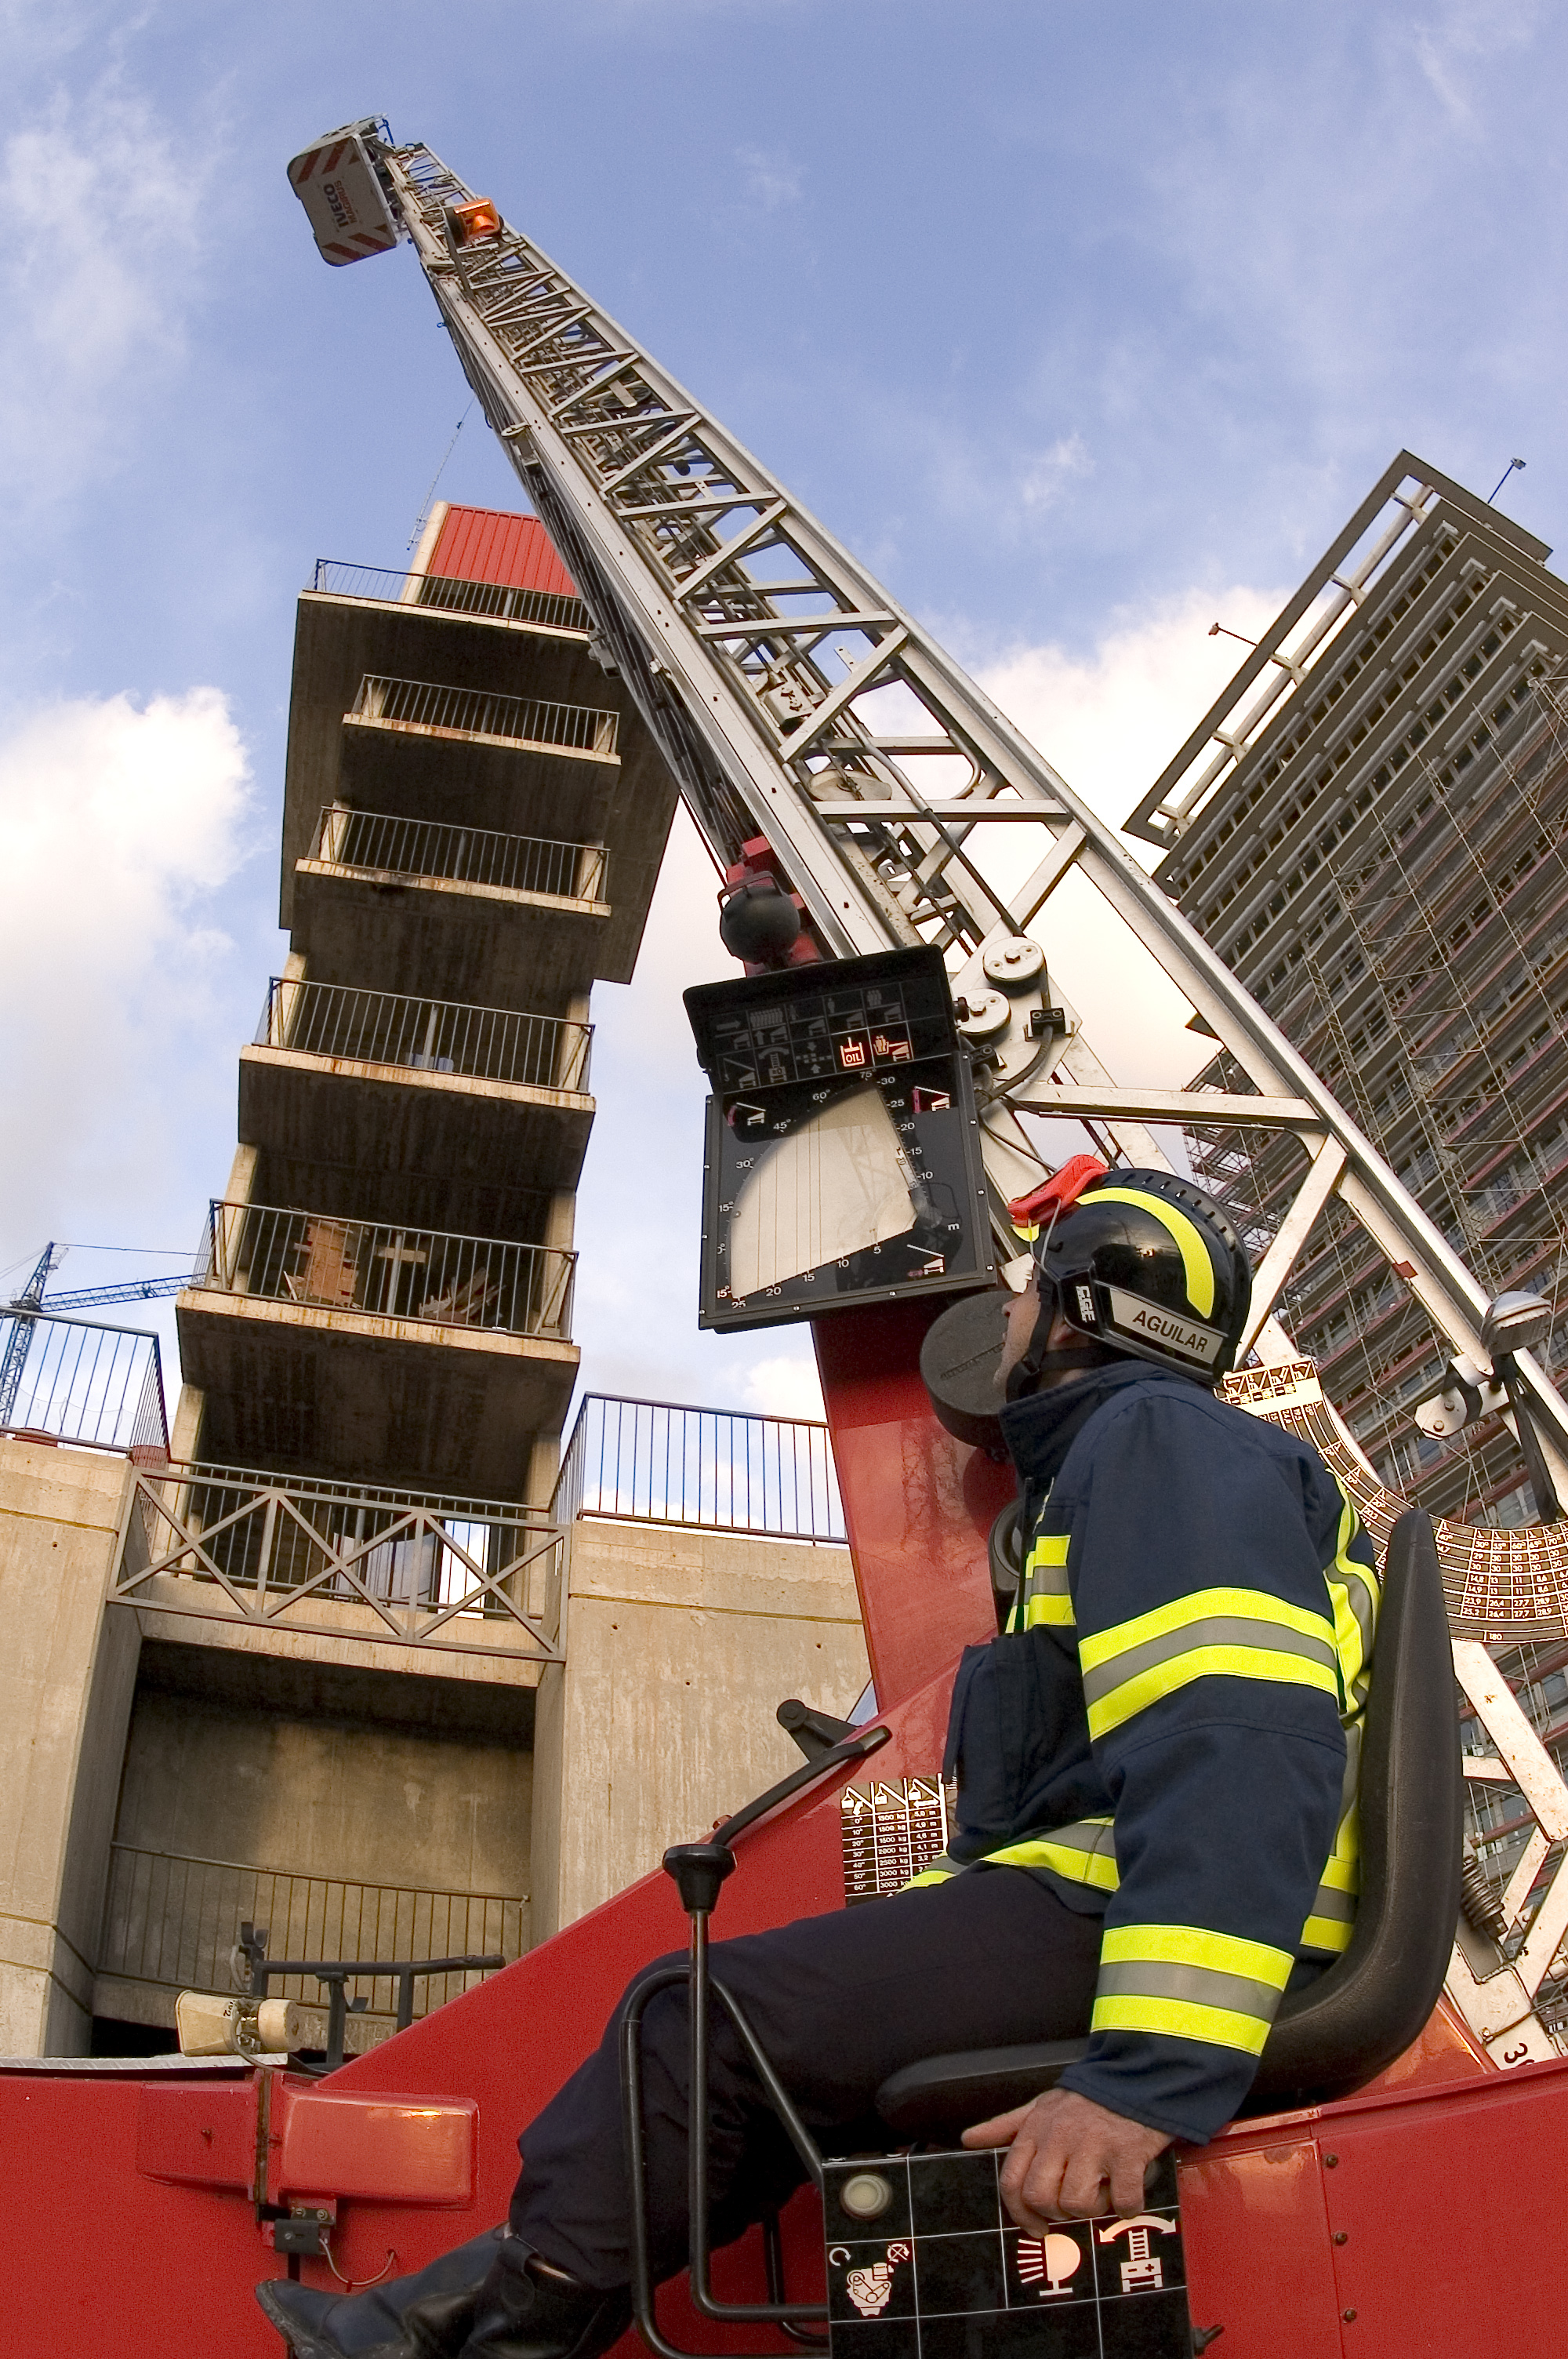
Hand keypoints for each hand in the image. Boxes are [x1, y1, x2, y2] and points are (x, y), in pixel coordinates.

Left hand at [961, 2087, 1169, 2228]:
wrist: (1133, 2077)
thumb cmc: (1083, 2100)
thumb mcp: (1039, 2107)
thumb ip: (1005, 2126)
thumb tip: (968, 2140)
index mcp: (1036, 2130)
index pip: (1011, 2181)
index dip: (1020, 2214)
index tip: (1036, 2227)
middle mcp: (1059, 2138)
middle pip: (1041, 2197)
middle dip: (1057, 2212)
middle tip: (1074, 2205)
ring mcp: (1094, 2146)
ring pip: (1076, 2203)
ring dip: (1093, 2209)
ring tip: (1103, 2192)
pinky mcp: (1127, 2153)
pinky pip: (1121, 2200)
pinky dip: (1126, 2206)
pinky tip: (1128, 2193)